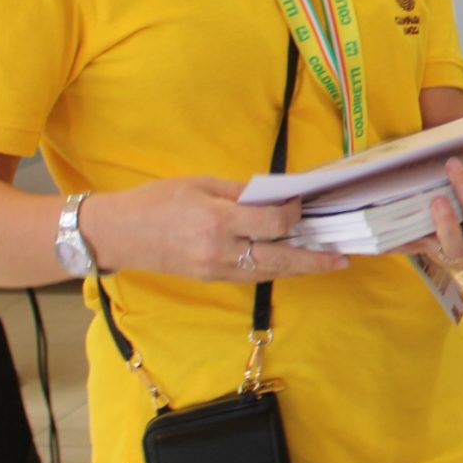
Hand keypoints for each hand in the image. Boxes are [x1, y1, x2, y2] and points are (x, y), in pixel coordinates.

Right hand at [86, 176, 350, 282]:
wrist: (119, 234)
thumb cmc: (157, 201)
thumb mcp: (200, 184)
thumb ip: (240, 192)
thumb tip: (274, 196)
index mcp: (218, 221)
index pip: (272, 225)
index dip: (293, 215)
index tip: (301, 204)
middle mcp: (220, 251)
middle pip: (280, 260)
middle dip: (315, 260)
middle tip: (343, 257)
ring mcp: (216, 269)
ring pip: (269, 273)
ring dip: (300, 268)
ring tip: (327, 262)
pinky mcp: (211, 279)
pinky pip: (252, 276)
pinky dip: (274, 269)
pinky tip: (291, 262)